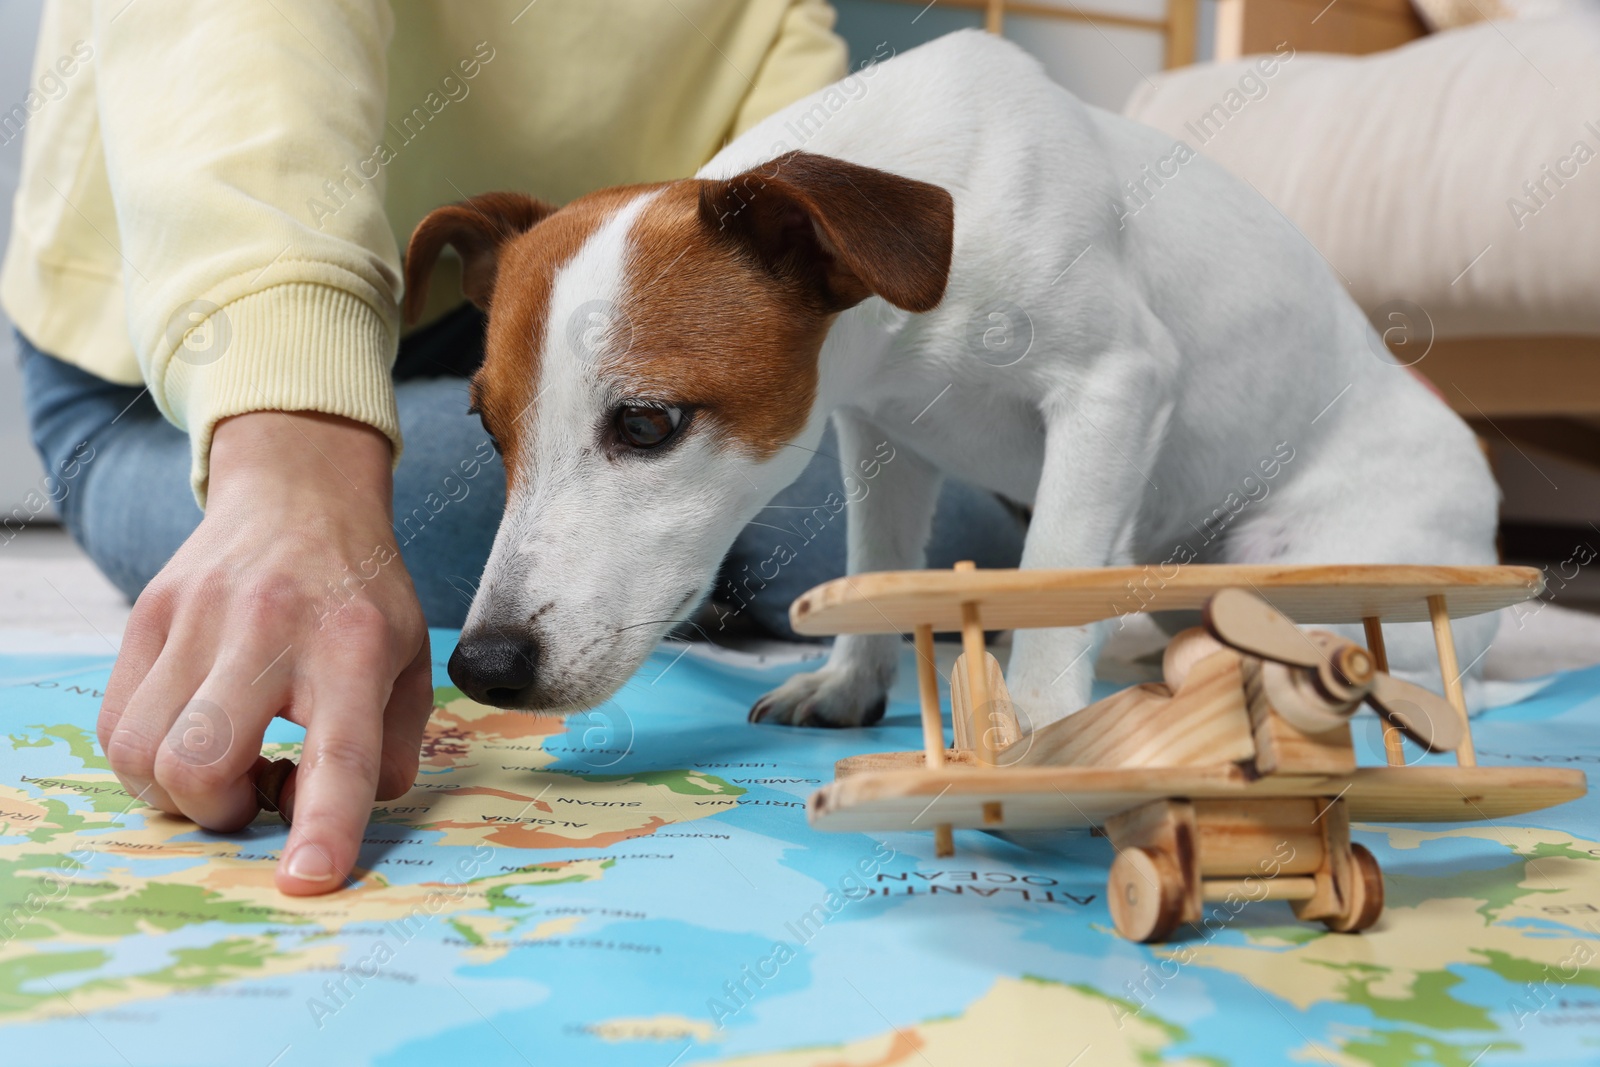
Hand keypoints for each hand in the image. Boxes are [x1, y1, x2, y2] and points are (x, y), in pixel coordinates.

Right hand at [99, 411, 432, 894]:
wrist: (301, 495)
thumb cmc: (362, 596)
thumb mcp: (411, 665)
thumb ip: (389, 753)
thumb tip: (339, 824)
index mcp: (354, 646)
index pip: (338, 751)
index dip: (323, 825)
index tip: (307, 881)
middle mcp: (269, 628)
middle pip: (200, 763)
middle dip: (221, 813)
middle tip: (258, 790)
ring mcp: (196, 617)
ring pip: (140, 754)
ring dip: (179, 791)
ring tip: (228, 759)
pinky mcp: (145, 615)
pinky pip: (113, 725)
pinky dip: (146, 757)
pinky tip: (193, 732)